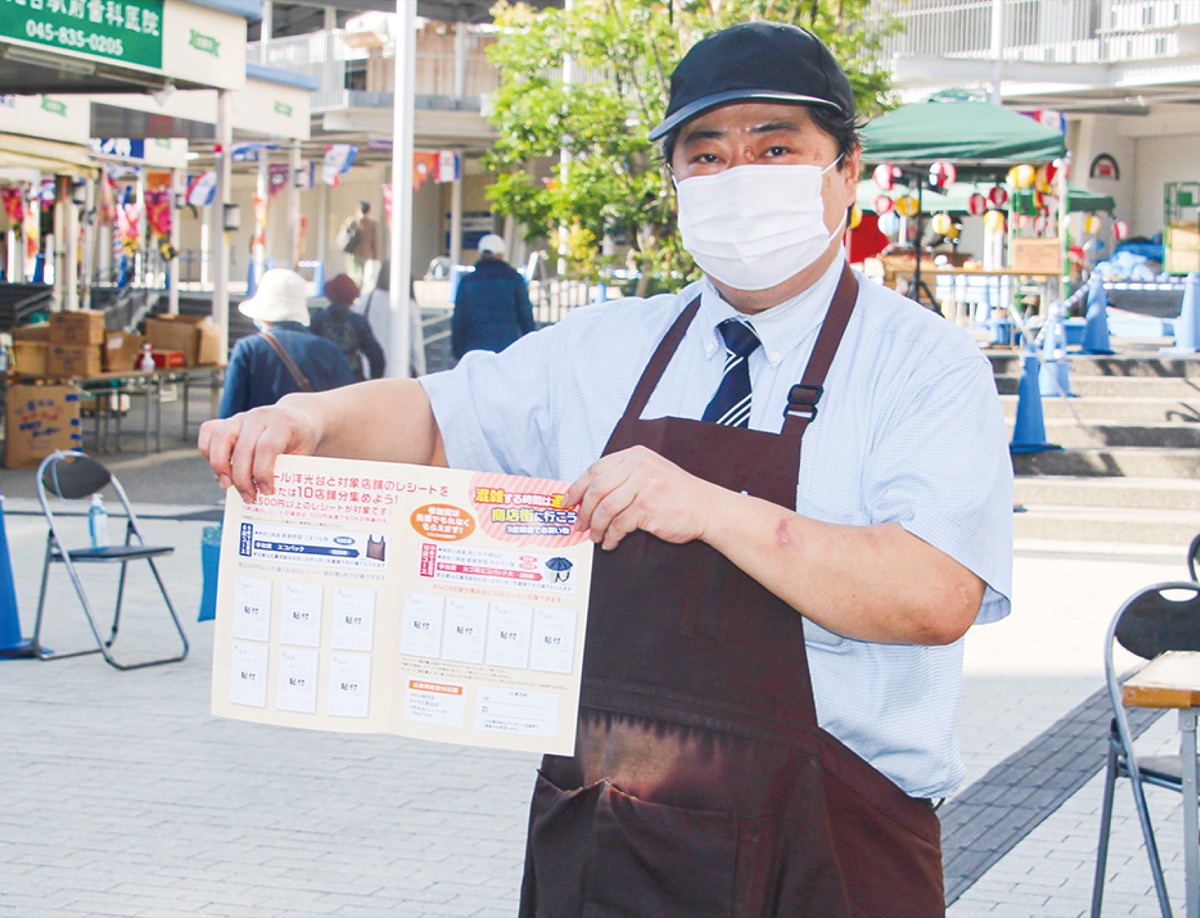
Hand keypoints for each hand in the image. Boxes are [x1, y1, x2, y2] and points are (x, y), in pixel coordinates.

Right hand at [198, 399, 320, 502]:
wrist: (296, 418)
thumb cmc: (299, 441)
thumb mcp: (303, 454)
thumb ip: (288, 471)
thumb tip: (273, 497)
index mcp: (282, 423)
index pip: (267, 447)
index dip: (263, 472)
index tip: (267, 491)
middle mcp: (259, 417)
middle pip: (242, 447)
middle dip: (243, 478)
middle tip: (249, 497)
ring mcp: (241, 417)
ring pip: (220, 437)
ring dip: (220, 466)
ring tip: (227, 486)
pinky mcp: (228, 421)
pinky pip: (209, 431)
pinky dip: (207, 451)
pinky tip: (219, 469)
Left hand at [565, 445, 718, 550]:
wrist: (706, 508)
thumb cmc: (678, 494)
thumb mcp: (650, 473)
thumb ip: (622, 478)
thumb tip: (588, 497)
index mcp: (634, 456)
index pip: (595, 470)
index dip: (577, 488)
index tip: (567, 502)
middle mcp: (637, 467)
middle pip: (596, 490)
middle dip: (584, 511)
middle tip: (579, 524)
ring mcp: (643, 485)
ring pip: (605, 509)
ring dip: (596, 527)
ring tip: (596, 537)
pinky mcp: (647, 506)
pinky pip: (619, 524)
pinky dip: (611, 536)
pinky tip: (612, 542)